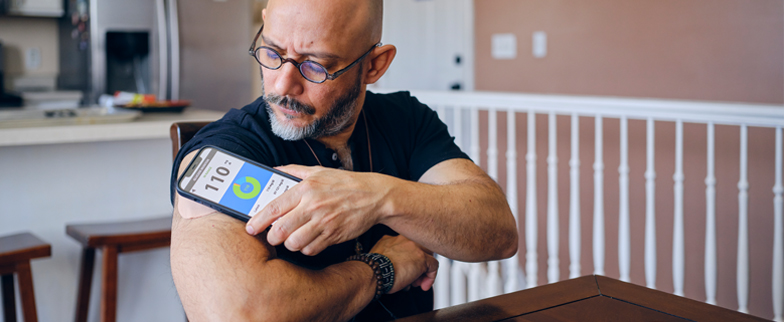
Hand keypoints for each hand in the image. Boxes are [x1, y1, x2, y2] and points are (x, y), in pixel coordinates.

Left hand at [245, 165, 391, 254]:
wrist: (375, 196)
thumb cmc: (345, 183)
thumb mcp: (319, 172)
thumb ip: (294, 171)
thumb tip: (275, 170)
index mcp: (306, 189)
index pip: (274, 207)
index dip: (258, 220)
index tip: (250, 227)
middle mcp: (313, 206)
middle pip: (280, 230)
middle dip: (272, 237)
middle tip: (272, 236)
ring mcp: (324, 223)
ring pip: (294, 243)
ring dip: (289, 244)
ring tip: (291, 238)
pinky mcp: (334, 236)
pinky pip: (311, 249)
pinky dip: (306, 248)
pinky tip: (308, 241)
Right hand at [370, 235, 437, 292]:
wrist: (373, 272)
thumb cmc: (373, 269)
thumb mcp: (380, 257)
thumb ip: (389, 256)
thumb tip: (396, 266)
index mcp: (393, 239)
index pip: (408, 246)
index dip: (409, 259)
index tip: (406, 268)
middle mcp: (405, 239)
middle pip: (420, 249)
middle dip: (418, 264)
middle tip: (413, 276)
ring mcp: (414, 247)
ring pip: (428, 256)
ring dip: (423, 272)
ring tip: (416, 283)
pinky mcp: (421, 258)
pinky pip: (433, 266)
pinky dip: (430, 277)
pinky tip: (424, 285)